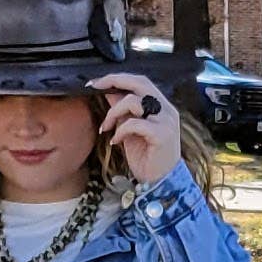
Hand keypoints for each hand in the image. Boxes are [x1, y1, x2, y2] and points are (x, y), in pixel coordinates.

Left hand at [87, 72, 181, 186]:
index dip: (118, 78)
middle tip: (95, 88)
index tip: (96, 83)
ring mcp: (165, 121)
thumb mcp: (131, 131)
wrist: (160, 183)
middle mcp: (166, 109)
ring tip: (106, 128)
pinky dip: (120, 130)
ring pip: (134, 101)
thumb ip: (123, 111)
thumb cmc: (147, 158)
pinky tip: (115, 141)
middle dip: (114, 82)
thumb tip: (109, 92)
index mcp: (161, 106)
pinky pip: (135, 123)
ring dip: (113, 113)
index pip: (140, 82)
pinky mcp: (161, 135)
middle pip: (139, 83)